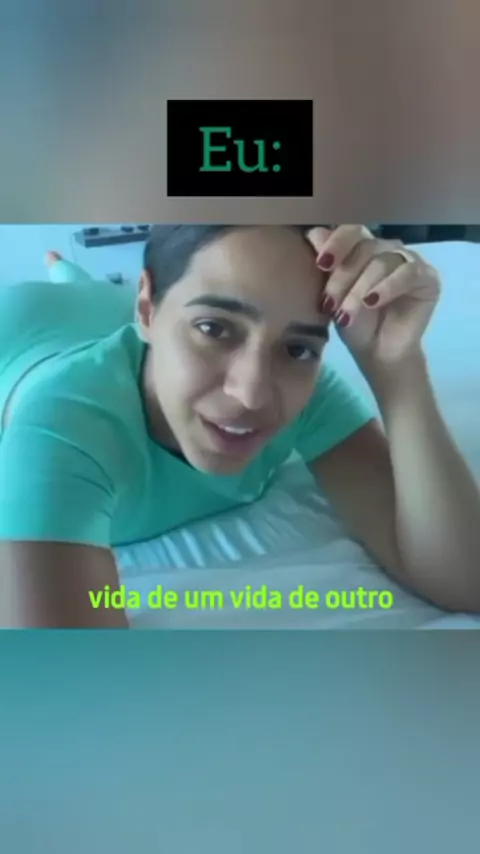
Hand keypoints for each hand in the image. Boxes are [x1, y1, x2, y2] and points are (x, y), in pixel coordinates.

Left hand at [307, 225, 440, 367]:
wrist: (377, 353)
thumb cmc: (353, 323)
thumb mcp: (332, 295)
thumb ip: (327, 265)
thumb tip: (314, 233)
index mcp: (363, 247)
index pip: (351, 231)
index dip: (336, 243)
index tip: (321, 263)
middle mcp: (386, 249)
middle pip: (364, 247)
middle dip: (343, 276)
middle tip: (330, 303)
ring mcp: (408, 261)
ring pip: (382, 262)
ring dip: (360, 289)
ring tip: (347, 315)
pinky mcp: (427, 278)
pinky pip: (408, 273)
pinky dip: (387, 287)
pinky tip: (372, 302)